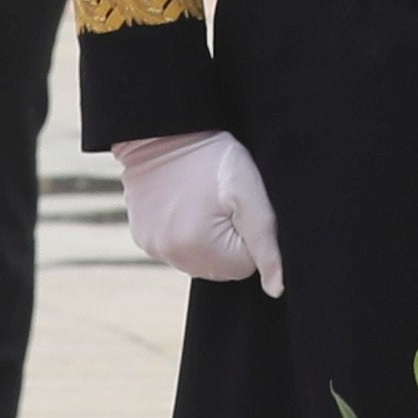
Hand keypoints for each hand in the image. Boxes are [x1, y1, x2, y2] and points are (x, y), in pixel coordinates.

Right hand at [115, 130, 288, 294]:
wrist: (164, 128)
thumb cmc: (212, 157)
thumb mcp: (250, 194)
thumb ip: (266, 245)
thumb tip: (276, 290)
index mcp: (199, 249)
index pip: (246, 265)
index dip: (248, 233)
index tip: (237, 204)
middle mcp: (171, 255)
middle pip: (220, 264)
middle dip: (227, 236)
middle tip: (220, 198)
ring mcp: (152, 247)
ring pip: (199, 255)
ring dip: (204, 234)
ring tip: (200, 196)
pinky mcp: (142, 236)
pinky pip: (176, 245)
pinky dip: (182, 228)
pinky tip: (183, 199)